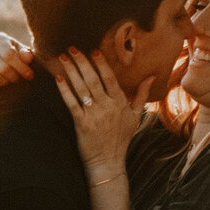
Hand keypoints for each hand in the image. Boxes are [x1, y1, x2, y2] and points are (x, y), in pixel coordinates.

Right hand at [0, 29, 31, 93]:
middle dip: (15, 76)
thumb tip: (28, 57)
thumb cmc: (13, 55)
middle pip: (3, 68)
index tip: (30, 75)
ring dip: (6, 82)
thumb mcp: (21, 52)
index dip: (21, 67)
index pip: (9, 54)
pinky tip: (0, 82)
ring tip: (9, 79)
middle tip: (18, 78)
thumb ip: (26, 54)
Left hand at [49, 45, 138, 176]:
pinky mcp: (82, 124)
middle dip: (82, 62)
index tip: (93, 50)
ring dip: (71, 71)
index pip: (110, 78)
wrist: (108, 162)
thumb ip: (142, 95)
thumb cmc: (122, 139)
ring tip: (63, 57)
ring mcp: (94, 115)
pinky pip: (72, 103)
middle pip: (93, 79)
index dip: (101, 64)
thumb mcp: (136, 116)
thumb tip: (151, 76)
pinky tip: (58, 78)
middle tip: (72, 47)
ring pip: (81, 88)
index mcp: (120, 103)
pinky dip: (64, 90)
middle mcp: (107, 107)